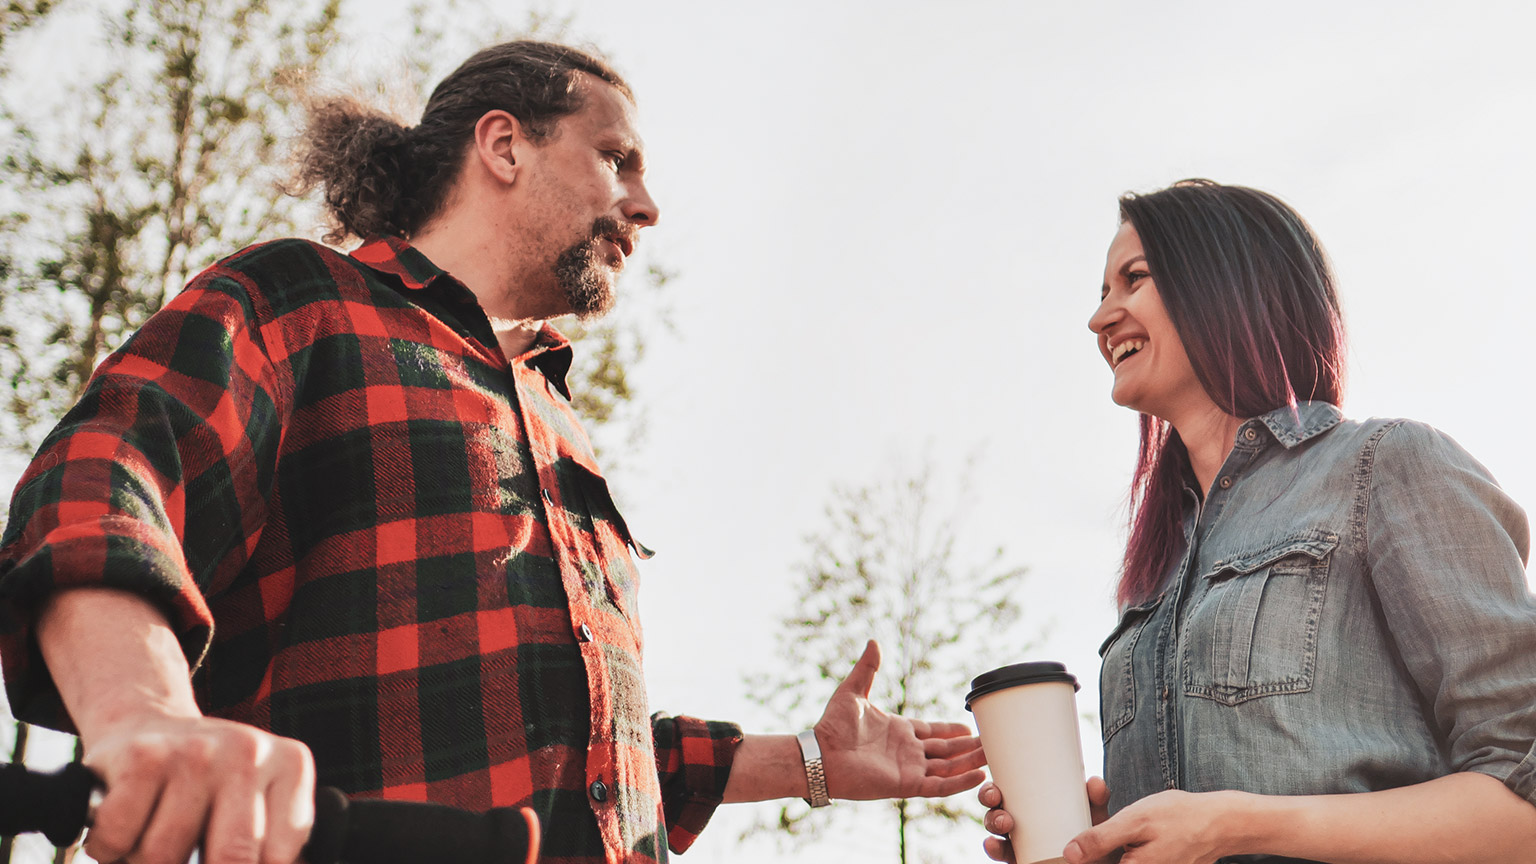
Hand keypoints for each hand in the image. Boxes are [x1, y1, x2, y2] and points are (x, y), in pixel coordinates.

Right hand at [82, 712, 314, 863]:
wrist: (147, 722)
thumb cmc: (209, 782)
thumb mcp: (259, 803)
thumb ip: (276, 846)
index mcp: (290, 765)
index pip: (279, 857)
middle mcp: (248, 751)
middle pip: (231, 859)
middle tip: (186, 861)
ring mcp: (195, 751)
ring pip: (162, 856)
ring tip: (155, 841)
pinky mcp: (141, 756)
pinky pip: (117, 838)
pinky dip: (108, 848)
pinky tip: (125, 826)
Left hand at [812, 639, 986, 799]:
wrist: (820, 754)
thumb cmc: (832, 725)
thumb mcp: (853, 691)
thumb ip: (867, 668)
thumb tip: (873, 641)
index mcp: (898, 731)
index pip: (932, 731)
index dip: (951, 730)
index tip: (970, 727)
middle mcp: (907, 751)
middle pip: (946, 750)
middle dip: (968, 747)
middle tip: (993, 741)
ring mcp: (908, 769)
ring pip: (948, 767)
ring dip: (970, 762)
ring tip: (993, 756)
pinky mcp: (906, 785)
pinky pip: (938, 785)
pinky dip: (959, 782)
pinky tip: (979, 776)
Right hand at [981, 776, 1109, 862]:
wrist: (1098, 859)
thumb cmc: (1090, 832)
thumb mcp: (1094, 813)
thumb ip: (1096, 799)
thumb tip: (1094, 782)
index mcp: (1029, 803)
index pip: (1004, 792)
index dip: (992, 789)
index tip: (996, 789)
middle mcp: (1019, 821)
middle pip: (994, 808)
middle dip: (988, 802)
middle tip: (997, 800)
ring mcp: (1018, 843)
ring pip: (995, 831)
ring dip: (992, 823)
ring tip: (1004, 823)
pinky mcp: (1020, 859)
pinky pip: (1002, 853)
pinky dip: (993, 848)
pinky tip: (993, 843)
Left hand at [1062, 788, 1246, 863]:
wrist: (1219, 823)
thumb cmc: (1182, 820)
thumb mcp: (1135, 823)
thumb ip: (1101, 839)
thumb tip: (1070, 855)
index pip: (1089, 862)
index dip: (1078, 840)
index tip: (1078, 810)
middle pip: (1096, 854)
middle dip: (1091, 819)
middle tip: (1094, 790)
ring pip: (1107, 847)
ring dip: (1101, 818)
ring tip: (1100, 790)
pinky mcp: (1145, 860)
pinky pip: (1121, 845)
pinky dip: (1116, 824)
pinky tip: (1116, 802)